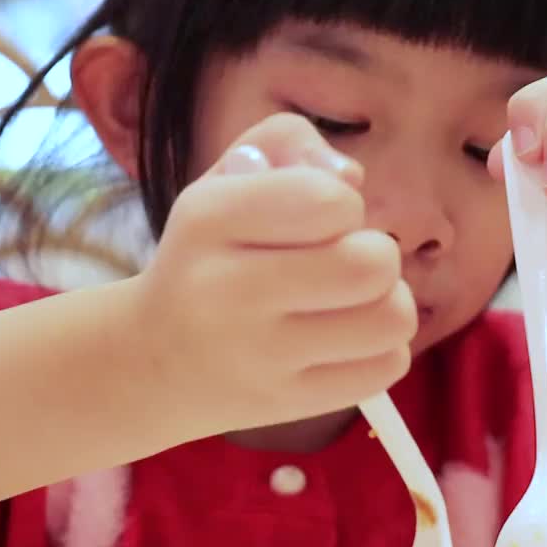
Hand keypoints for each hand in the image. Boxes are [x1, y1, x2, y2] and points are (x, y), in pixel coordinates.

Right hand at [126, 113, 415, 432]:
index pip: (330, 201)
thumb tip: (352, 178)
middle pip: (373, 264)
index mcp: (210, 219)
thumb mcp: (225, 178)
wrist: (153, 360)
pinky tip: (344, 339)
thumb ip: (289, 142)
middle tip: (342, 263)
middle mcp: (229, 291)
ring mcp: (261, 357)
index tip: (316, 222)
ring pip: (393, 318)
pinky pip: (388, 366)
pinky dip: (381, 348)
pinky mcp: (289, 404)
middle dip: (375, 254)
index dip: (344, 205)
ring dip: (387, 302)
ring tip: (350, 301)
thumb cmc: (208, 254)